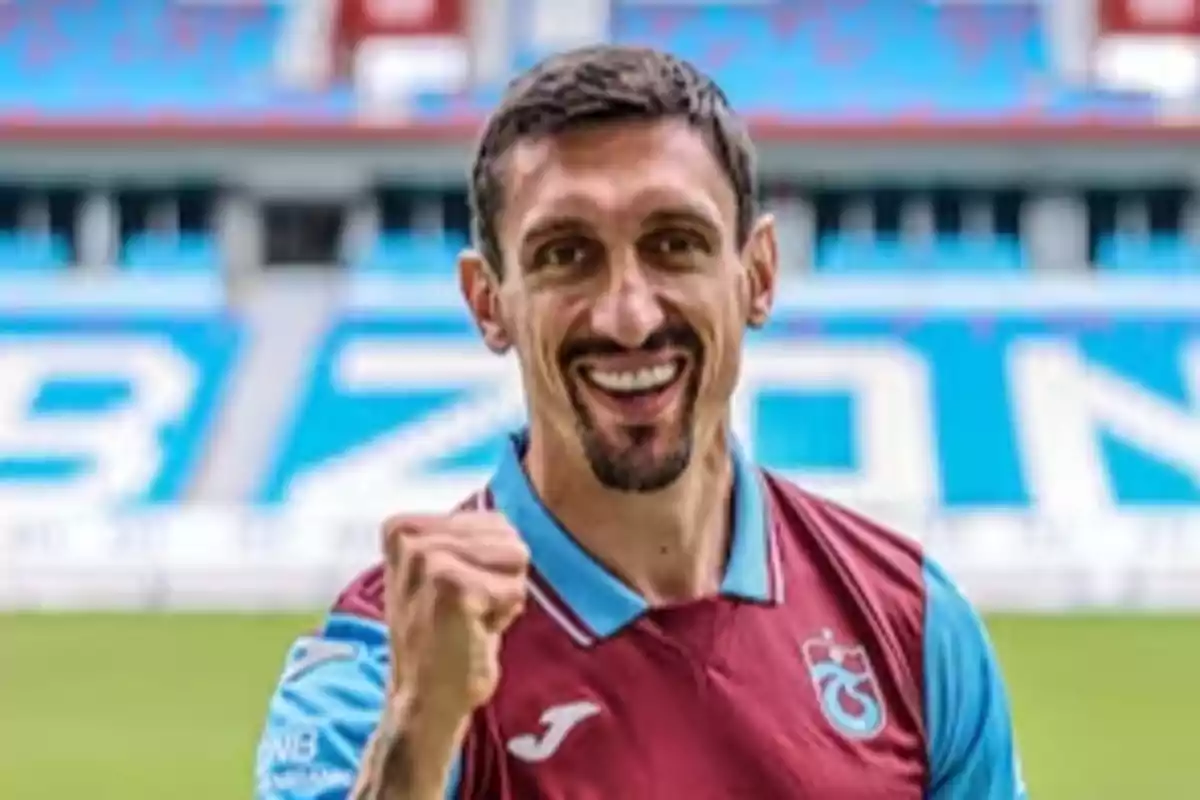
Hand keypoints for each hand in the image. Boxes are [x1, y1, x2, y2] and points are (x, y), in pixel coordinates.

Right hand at [381, 511, 528, 720]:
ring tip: (467, 619)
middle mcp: (409, 536)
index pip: (493, 521)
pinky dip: (504, 615)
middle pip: (507, 536)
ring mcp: (428, 560)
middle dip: (498, 577)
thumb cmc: (441, 634)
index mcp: (402, 527)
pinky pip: (515, 589)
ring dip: (501, 595)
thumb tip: (512, 511)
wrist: (422, 699)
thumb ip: (465, 537)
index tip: (457, 594)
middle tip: (464, 611)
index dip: (488, 562)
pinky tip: (471, 633)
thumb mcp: (440, 572)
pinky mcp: (453, 587)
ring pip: (515, 558)